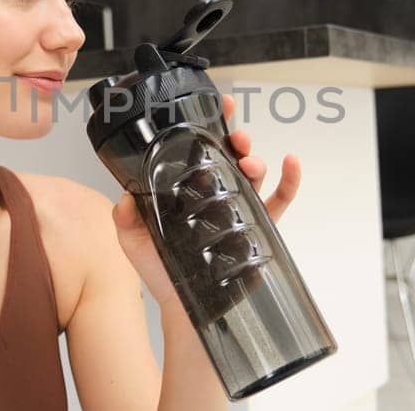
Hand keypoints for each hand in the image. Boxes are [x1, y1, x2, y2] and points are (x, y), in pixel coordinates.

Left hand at [110, 93, 302, 308]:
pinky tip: (290, 162)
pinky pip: (280, 200)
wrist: (185, 308)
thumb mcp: (134, 242)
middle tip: (235, 136)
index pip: (198, 149)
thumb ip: (126, 219)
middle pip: (230, 154)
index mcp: (187, 188)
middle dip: (237, 137)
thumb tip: (124, 199)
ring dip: (256, 159)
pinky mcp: (258, 228)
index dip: (208, 124)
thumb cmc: (162, 273)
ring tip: (249, 160)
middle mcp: (214, 193)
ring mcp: (238, 208)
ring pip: (254, 173)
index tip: (218, 106)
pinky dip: (290, 180)